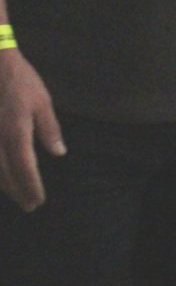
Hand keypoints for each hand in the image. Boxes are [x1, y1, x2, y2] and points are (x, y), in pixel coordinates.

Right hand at [0, 50, 65, 210]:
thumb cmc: (19, 80)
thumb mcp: (41, 100)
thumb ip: (49, 128)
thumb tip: (59, 153)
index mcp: (16, 132)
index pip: (25, 168)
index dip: (31, 186)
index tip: (38, 200)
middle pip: (6, 174)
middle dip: (18, 192)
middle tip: (29, 205)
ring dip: (5, 185)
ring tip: (16, 195)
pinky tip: (1, 176)